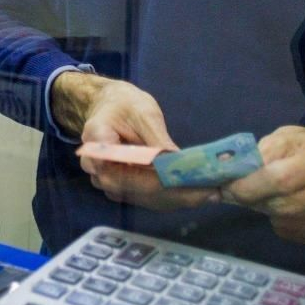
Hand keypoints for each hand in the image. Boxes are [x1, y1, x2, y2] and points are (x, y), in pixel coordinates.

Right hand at [54, 72, 216, 211]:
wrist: (109, 108)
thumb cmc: (125, 105)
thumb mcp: (143, 113)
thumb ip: (157, 139)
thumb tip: (178, 162)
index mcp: (96, 141)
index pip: (121, 169)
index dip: (152, 180)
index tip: (181, 181)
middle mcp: (97, 168)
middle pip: (133, 189)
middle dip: (172, 193)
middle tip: (208, 192)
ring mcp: (109, 182)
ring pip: (142, 197)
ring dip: (175, 198)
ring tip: (208, 194)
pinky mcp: (122, 189)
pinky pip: (146, 198)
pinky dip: (172, 197)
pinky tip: (197, 195)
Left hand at [220, 126, 304, 247]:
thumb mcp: (282, 140)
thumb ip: (256, 155)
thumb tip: (222, 171)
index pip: (281, 178)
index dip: (248, 186)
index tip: (226, 188)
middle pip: (284, 205)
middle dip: (255, 200)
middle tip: (239, 194)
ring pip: (290, 223)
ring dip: (270, 212)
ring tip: (270, 198)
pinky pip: (301, 238)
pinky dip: (287, 227)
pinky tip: (290, 213)